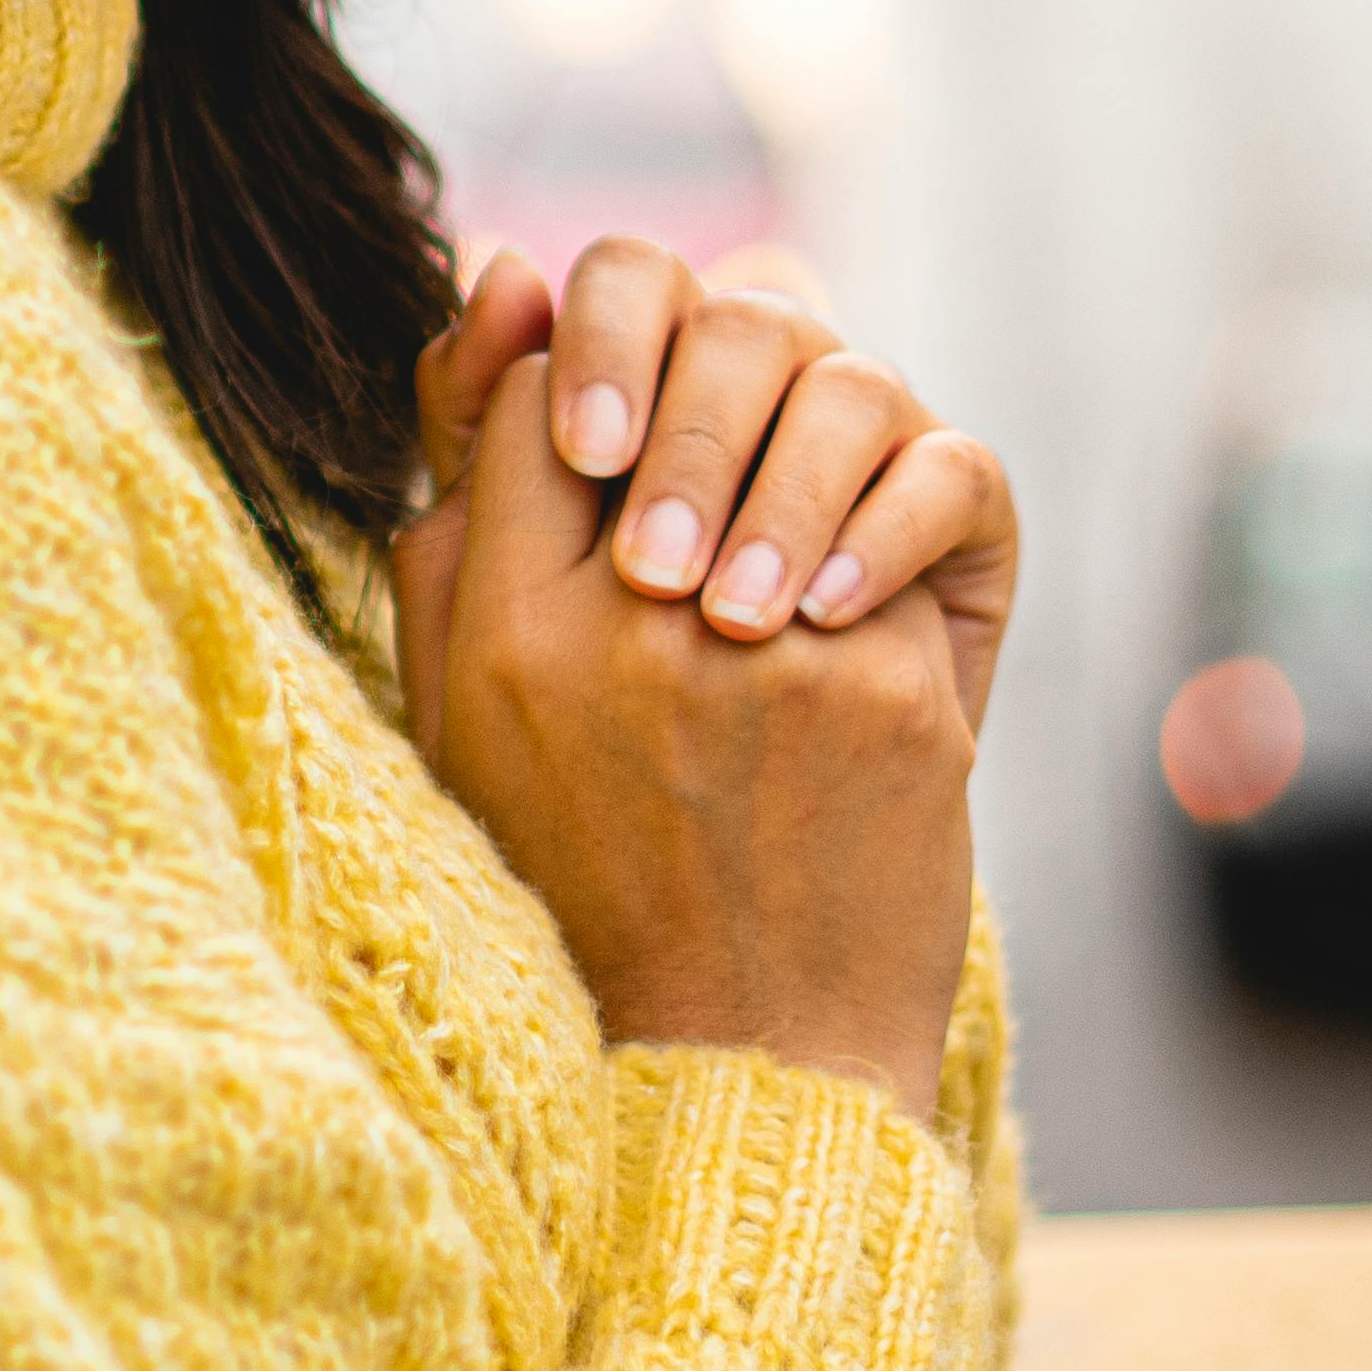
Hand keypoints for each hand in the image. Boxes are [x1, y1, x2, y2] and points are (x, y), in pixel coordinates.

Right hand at [391, 239, 1015, 1125]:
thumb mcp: (458, 721)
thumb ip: (458, 523)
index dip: (584, 390)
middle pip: (679, 367)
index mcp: (500, 639)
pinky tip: (855, 631)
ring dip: (812, 455)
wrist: (740, 1077)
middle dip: (712, 388)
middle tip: (724, 455)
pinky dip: (893, 551)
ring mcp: (764, 657)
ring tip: (786, 544)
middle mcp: (623, 632)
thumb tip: (499, 293)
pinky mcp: (892, 689)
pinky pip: (912, 518)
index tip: (612, 446)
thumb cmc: (585, 891)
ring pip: (816, 412)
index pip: (536, 391)